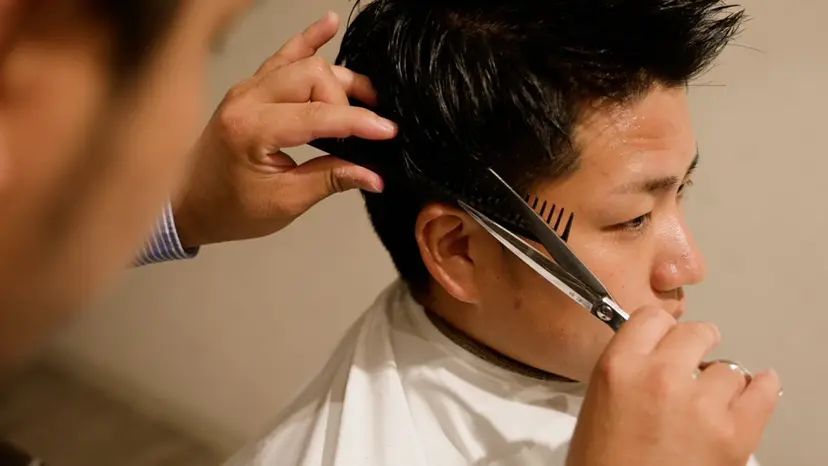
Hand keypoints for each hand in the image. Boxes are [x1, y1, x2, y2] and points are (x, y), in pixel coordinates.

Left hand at [172, 11, 396, 247]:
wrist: (185, 201)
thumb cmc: (229, 208)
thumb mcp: (284, 202)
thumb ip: (331, 180)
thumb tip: (374, 175)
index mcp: (252, 130)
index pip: (317, 115)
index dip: (358, 123)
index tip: (388, 132)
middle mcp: (247, 99)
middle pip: (314, 76)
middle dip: (348, 100)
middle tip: (367, 128)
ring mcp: (246, 88)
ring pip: (303, 63)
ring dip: (338, 78)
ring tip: (367, 98)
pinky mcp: (249, 86)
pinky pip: (283, 55)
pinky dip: (309, 40)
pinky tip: (331, 24)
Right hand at [566, 307, 780, 465]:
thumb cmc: (603, 464)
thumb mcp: (598, 404)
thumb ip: (626, 371)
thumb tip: (656, 357)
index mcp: (618, 367)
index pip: (651, 318)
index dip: (663, 329)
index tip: (668, 338)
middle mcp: (660, 377)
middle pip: (695, 333)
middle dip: (697, 346)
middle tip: (696, 362)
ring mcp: (701, 405)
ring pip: (729, 369)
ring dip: (721, 383)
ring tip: (711, 403)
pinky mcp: (734, 435)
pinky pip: (762, 393)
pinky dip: (762, 390)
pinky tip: (758, 390)